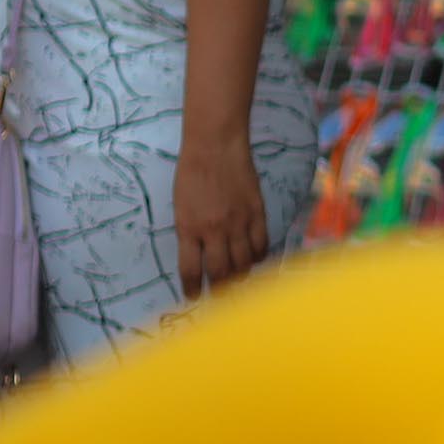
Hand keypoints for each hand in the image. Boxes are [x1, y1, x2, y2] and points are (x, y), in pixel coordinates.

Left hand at [173, 137, 270, 296]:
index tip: (193, 298)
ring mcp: (239, 222)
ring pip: (244, 263)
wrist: (215, 145)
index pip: (190, 270)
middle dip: (219, 290)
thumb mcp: (180, 206)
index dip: (192, 290)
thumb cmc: (191, 172)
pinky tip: (255, 259)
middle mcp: (214, 230)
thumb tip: (200, 255)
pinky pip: (262, 245)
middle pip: (221, 273)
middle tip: (219, 296)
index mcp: (189, 228)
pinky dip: (259, 257)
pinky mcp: (257, 213)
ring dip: (241, 277)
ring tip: (238, 282)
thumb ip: (190, 232)